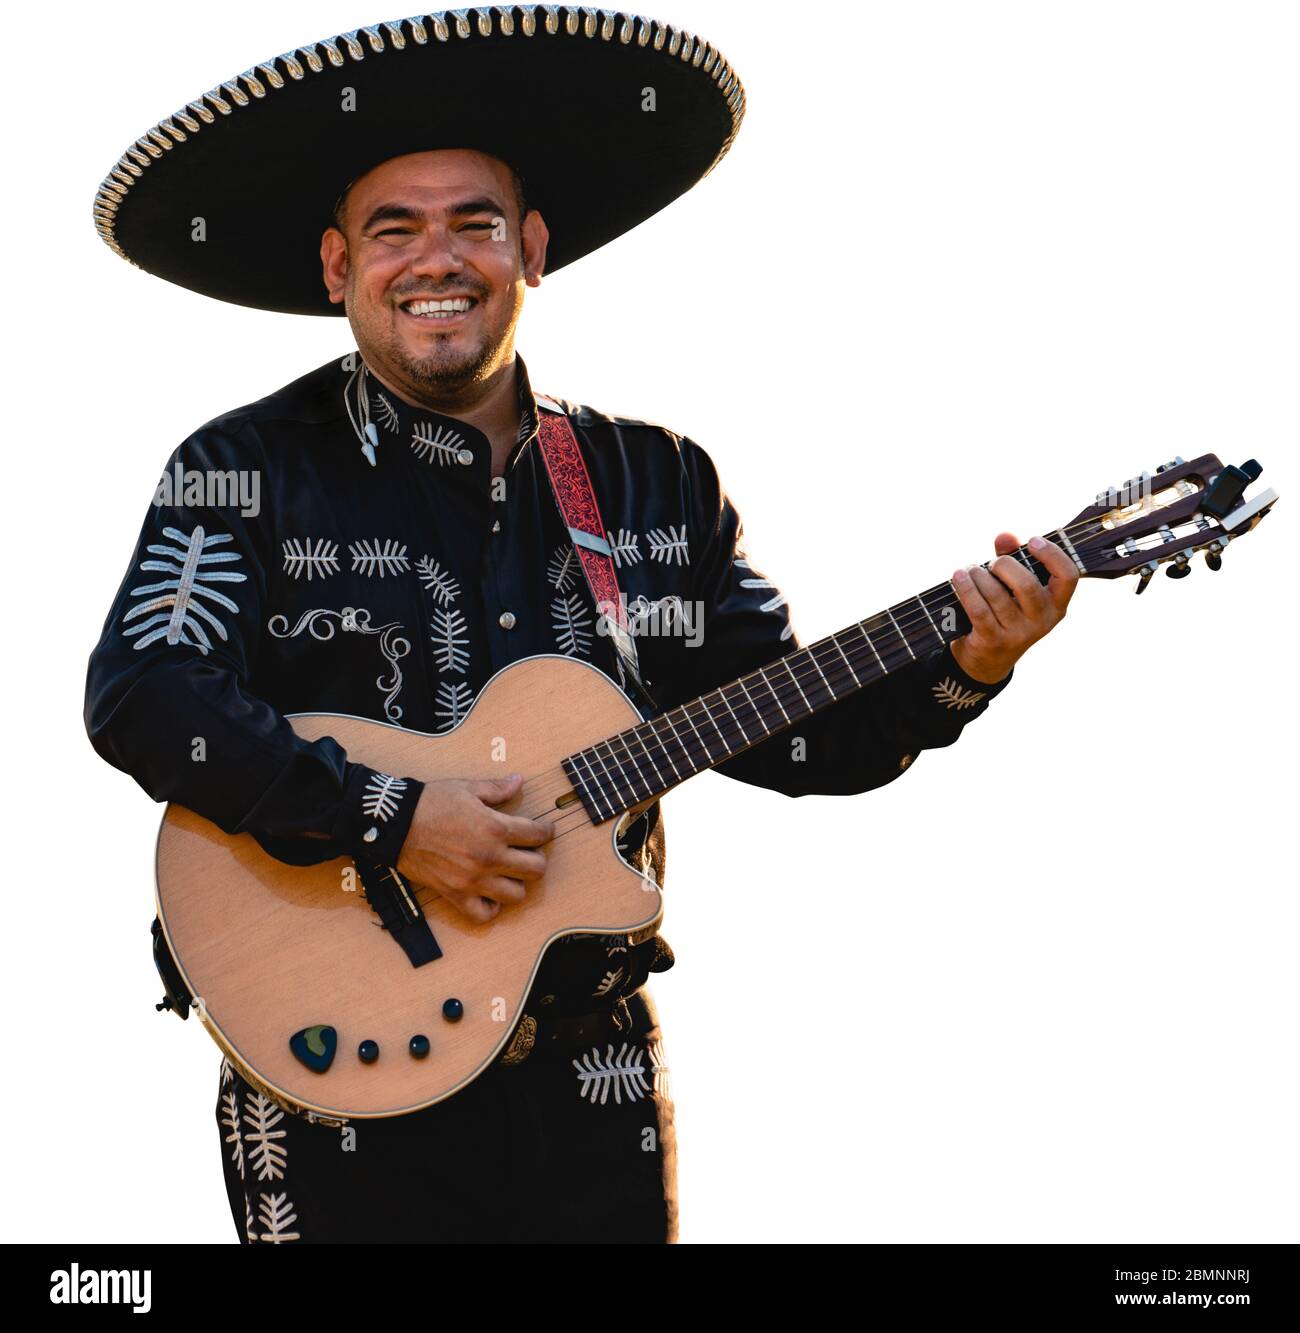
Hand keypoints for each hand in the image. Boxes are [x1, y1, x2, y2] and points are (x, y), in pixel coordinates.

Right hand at [395, 773, 553, 922]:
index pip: (538, 835)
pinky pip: (484, 914)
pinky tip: (490, 894)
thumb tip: (519, 781)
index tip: (544, 830)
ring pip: (517, 895)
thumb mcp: (467, 788)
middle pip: (536, 869)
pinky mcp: (456, 894)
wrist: (395, 823)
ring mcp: (473, 879)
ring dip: (518, 883)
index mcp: (495, 828)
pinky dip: (491, 907)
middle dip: (537, 858)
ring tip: (509, 872)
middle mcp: (489, 857)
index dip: (547, 831)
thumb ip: (497, 788)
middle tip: (528, 852)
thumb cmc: (429, 803)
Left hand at [949, 533, 1078, 683]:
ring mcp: (1018, 634)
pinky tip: (958, 578)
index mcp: (1056, 604)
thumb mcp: (1014, 587)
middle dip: (1004, 565)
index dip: (1052, 554)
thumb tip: (1004, 537)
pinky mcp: (993, 641)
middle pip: (1027, 585)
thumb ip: (1013, 557)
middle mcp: (1042, 621)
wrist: (987, 659)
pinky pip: (978, 610)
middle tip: (993, 564)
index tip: (1032, 541)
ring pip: (997, 595)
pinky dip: (966, 590)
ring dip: (979, 576)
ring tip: (970, 571)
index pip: (1069, 576)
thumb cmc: (1004, 612)